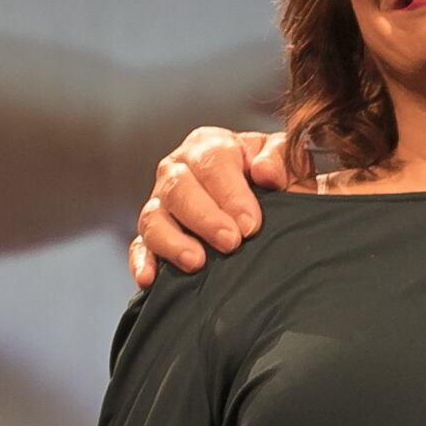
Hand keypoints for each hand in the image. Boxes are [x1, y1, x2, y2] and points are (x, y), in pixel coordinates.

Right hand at [128, 126, 288, 287]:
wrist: (270, 204)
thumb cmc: (276, 179)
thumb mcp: (286, 162)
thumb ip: (280, 159)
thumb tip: (264, 172)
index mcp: (211, 146)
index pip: (213, 161)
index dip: (231, 194)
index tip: (251, 224)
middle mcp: (179, 170)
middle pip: (178, 187)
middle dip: (204, 217)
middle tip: (231, 243)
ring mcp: (161, 202)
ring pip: (153, 217)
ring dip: (172, 240)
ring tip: (196, 262)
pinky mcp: (152, 234)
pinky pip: (139, 246)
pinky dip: (142, 261)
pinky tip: (148, 278)